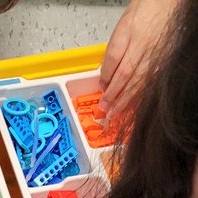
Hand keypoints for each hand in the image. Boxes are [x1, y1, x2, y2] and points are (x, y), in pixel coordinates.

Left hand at [99, 0, 178, 118]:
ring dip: (125, 99)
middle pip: (124, 74)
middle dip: (113, 94)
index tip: (101, 87)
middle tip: (105, 108)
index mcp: (130, 29)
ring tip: (115, 112)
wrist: (171, 0)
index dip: (105, 76)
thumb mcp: (126, 20)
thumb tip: (108, 69)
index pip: (113, 57)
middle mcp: (143, 42)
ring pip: (138, 81)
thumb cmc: (150, 6)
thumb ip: (117, 44)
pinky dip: (140, 94)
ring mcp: (155, 52)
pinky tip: (134, 104)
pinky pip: (150, 80)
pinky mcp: (164, 59)